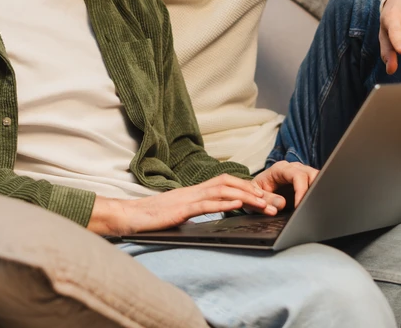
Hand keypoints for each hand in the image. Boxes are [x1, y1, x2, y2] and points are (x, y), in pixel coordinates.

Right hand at [88, 174, 283, 235]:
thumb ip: (193, 211)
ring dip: (246, 197)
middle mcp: (193, 191)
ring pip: (223, 191)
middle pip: (229, 182)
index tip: (264, 196)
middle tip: (273, 200)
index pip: (225, 183)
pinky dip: (224, 203)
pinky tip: (238, 205)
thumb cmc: (150, 218)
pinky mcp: (181, 209)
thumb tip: (209, 215)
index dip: (246, 187)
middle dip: (253, 190)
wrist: (127, 216)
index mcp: (193, 192)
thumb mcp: (177, 213)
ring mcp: (187, 198)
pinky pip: (206, 204)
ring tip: (265, 205)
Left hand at [252, 160, 318, 207]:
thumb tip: (281, 204)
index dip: (301, 190)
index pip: (297, 175)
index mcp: (280, 169)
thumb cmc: (255, 192)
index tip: (300, 205)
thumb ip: (266, 199)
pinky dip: (316, 193)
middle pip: (311, 173)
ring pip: (317, 177)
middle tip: (310, 205)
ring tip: (312, 205)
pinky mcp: (305, 182)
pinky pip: (316, 184)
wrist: (254, 192)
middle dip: (314, 188)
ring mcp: (300, 174)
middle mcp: (292, 168)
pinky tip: (313, 203)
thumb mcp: (254, 196)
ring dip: (317, 190)